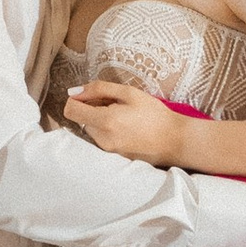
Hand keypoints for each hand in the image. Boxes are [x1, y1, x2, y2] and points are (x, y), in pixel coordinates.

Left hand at [64, 79, 185, 164]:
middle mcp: (102, 139)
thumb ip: (99, 89)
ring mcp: (107, 151)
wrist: (175, 140)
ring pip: (91, 129)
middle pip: (82, 119)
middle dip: (93, 109)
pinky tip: (127, 129)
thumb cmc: (155, 113)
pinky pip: (102, 139)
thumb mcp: (129, 93)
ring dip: (101, 120)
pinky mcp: (113, 157)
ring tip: (125, 117)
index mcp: (105, 121)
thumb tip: (73, 91)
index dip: (77, 99)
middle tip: (117, 105)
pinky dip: (108, 131)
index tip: (92, 96)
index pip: (70, 110)